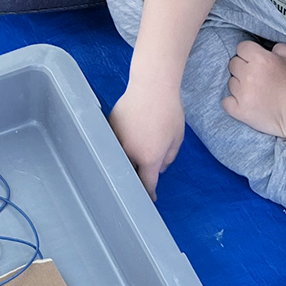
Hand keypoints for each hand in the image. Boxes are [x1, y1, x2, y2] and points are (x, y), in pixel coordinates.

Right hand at [109, 79, 184, 197]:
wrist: (152, 86)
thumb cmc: (169, 111)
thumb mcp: (177, 138)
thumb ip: (168, 158)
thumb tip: (158, 168)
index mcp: (149, 157)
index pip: (146, 184)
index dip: (148, 194)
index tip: (150, 199)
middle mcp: (129, 152)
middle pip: (129, 172)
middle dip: (135, 177)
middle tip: (142, 176)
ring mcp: (116, 139)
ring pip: (118, 157)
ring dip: (125, 160)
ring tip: (131, 157)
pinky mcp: (109, 127)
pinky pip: (113, 142)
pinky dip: (118, 145)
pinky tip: (124, 139)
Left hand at [222, 41, 285, 137]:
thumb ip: (281, 48)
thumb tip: (269, 50)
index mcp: (261, 59)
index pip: (242, 47)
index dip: (249, 52)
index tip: (257, 59)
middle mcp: (248, 74)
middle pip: (234, 64)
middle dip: (243, 66)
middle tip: (256, 75)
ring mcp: (242, 94)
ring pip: (231, 82)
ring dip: (240, 84)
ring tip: (255, 90)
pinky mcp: (240, 111)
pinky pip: (226, 102)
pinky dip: (232, 101)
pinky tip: (243, 101)